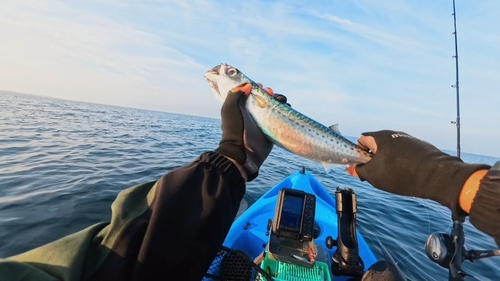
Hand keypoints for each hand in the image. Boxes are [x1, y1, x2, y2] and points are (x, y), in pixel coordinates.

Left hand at [215, 83, 287, 180]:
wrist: (241, 152)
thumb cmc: (233, 130)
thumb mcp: (229, 109)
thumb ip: (235, 95)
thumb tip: (248, 85)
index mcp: (242, 107)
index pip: (251, 94)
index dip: (256, 88)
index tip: (259, 86)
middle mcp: (253, 113)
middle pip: (265, 99)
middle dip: (269, 93)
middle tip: (270, 93)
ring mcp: (264, 122)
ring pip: (274, 107)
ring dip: (279, 100)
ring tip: (280, 100)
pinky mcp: (272, 130)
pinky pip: (280, 118)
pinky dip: (285, 111)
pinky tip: (287, 107)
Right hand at [347, 130, 489, 216]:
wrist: (436, 176)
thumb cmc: (400, 174)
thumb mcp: (373, 175)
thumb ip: (359, 170)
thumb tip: (351, 168)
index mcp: (380, 136)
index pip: (362, 141)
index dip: (359, 155)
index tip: (362, 168)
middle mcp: (394, 134)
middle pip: (377, 146)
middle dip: (374, 160)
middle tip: (377, 175)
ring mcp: (408, 140)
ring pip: (391, 151)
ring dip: (388, 163)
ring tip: (393, 178)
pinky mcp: (421, 147)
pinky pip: (405, 155)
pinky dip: (402, 164)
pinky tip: (407, 176)